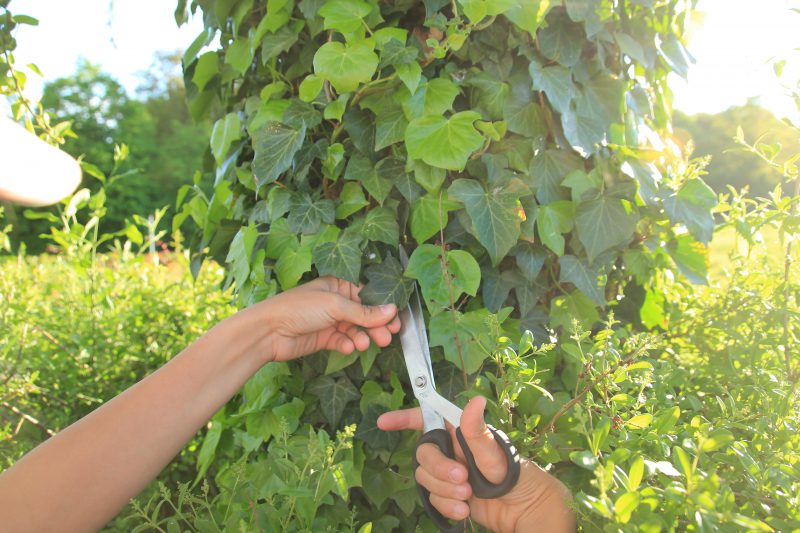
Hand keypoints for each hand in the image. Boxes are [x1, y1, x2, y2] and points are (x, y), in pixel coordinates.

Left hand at [255, 276, 400, 362]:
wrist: (270, 332)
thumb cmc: (298, 308)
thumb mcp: (335, 305)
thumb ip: (365, 312)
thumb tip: (392, 311)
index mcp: (337, 286)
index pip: (366, 295)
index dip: (382, 307)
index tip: (396, 320)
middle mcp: (334, 302)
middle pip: (363, 314)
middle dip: (376, 325)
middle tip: (388, 336)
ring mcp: (329, 321)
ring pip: (355, 330)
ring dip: (363, 337)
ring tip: (366, 344)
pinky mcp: (324, 338)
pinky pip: (342, 341)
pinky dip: (348, 345)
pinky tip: (348, 347)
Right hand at [377, 396, 574, 532]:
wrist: (523, 511)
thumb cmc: (515, 474)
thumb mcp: (496, 452)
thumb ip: (477, 430)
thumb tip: (475, 400)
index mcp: (460, 432)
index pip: (426, 418)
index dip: (403, 419)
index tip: (383, 422)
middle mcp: (450, 450)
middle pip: (423, 453)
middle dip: (439, 468)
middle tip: (462, 478)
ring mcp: (447, 473)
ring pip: (425, 478)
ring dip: (444, 489)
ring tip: (468, 496)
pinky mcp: (448, 495)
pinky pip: (432, 498)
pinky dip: (446, 505)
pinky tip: (463, 510)